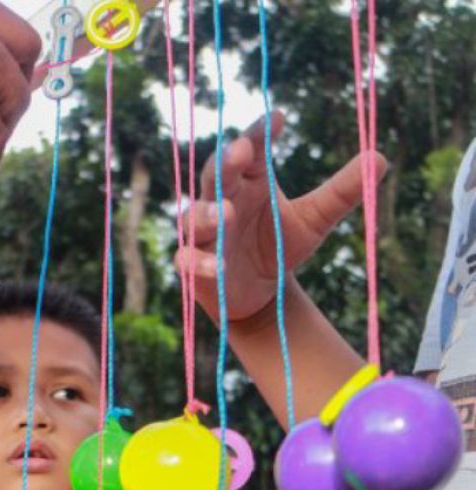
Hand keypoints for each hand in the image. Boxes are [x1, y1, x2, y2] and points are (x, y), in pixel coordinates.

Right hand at [178, 111, 386, 322]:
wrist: (261, 292)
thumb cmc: (280, 246)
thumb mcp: (314, 219)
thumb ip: (340, 191)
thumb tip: (380, 158)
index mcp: (250, 182)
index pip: (251, 150)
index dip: (259, 134)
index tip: (278, 118)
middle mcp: (222, 200)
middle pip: (216, 175)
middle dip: (225, 163)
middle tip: (240, 151)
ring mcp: (204, 233)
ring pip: (195, 216)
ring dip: (207, 213)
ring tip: (228, 214)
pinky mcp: (194, 265)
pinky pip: (188, 260)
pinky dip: (200, 262)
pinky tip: (217, 267)